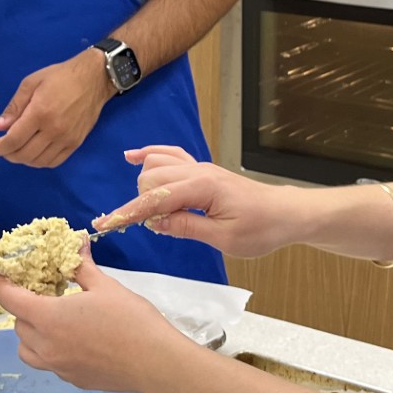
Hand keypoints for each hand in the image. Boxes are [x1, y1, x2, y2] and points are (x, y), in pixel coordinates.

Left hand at [0, 49, 111, 165]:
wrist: (94, 78)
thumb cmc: (60, 76)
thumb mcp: (31, 83)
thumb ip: (14, 107)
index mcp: (40, 112)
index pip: (13, 139)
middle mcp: (54, 130)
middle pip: (24, 154)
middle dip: (7, 154)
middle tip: (2, 147)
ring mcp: (66, 139)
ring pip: (38, 161)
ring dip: (23, 159)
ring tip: (16, 149)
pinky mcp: (76, 143)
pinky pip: (54, 162)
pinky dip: (39, 161)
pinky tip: (34, 152)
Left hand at [0, 243, 189, 392]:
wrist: (155, 362)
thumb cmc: (130, 320)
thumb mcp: (105, 286)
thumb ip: (81, 266)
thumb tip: (76, 243)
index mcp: (49, 318)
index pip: (10, 299)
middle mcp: (47, 345)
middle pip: (18, 324)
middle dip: (22, 306)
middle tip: (39, 291)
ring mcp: (58, 366)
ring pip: (27, 349)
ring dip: (30, 332)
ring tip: (50, 319)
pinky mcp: (72, 379)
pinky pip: (48, 362)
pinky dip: (49, 349)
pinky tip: (73, 338)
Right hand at [92, 146, 292, 258]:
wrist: (286, 213)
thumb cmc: (261, 228)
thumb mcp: (224, 238)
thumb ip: (186, 227)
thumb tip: (154, 222)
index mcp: (202, 187)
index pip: (155, 198)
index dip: (129, 212)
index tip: (106, 223)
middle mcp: (197, 171)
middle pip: (150, 178)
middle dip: (141, 202)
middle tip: (155, 228)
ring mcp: (199, 167)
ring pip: (156, 164)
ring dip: (146, 185)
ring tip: (154, 212)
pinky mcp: (202, 170)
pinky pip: (170, 155)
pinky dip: (149, 155)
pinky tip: (132, 157)